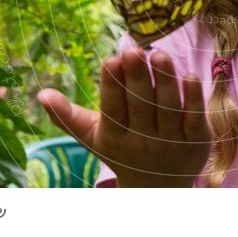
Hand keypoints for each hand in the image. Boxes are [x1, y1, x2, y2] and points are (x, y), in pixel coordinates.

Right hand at [36, 47, 211, 186]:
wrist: (158, 187)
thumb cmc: (121, 149)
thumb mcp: (92, 136)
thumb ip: (66, 116)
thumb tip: (41, 95)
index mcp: (114, 138)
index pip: (112, 110)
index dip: (112, 87)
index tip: (110, 61)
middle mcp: (143, 141)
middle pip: (141, 107)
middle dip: (137, 78)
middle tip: (134, 50)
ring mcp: (172, 142)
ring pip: (169, 109)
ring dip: (165, 81)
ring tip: (159, 54)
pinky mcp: (197, 142)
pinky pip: (195, 118)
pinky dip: (194, 98)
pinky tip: (190, 75)